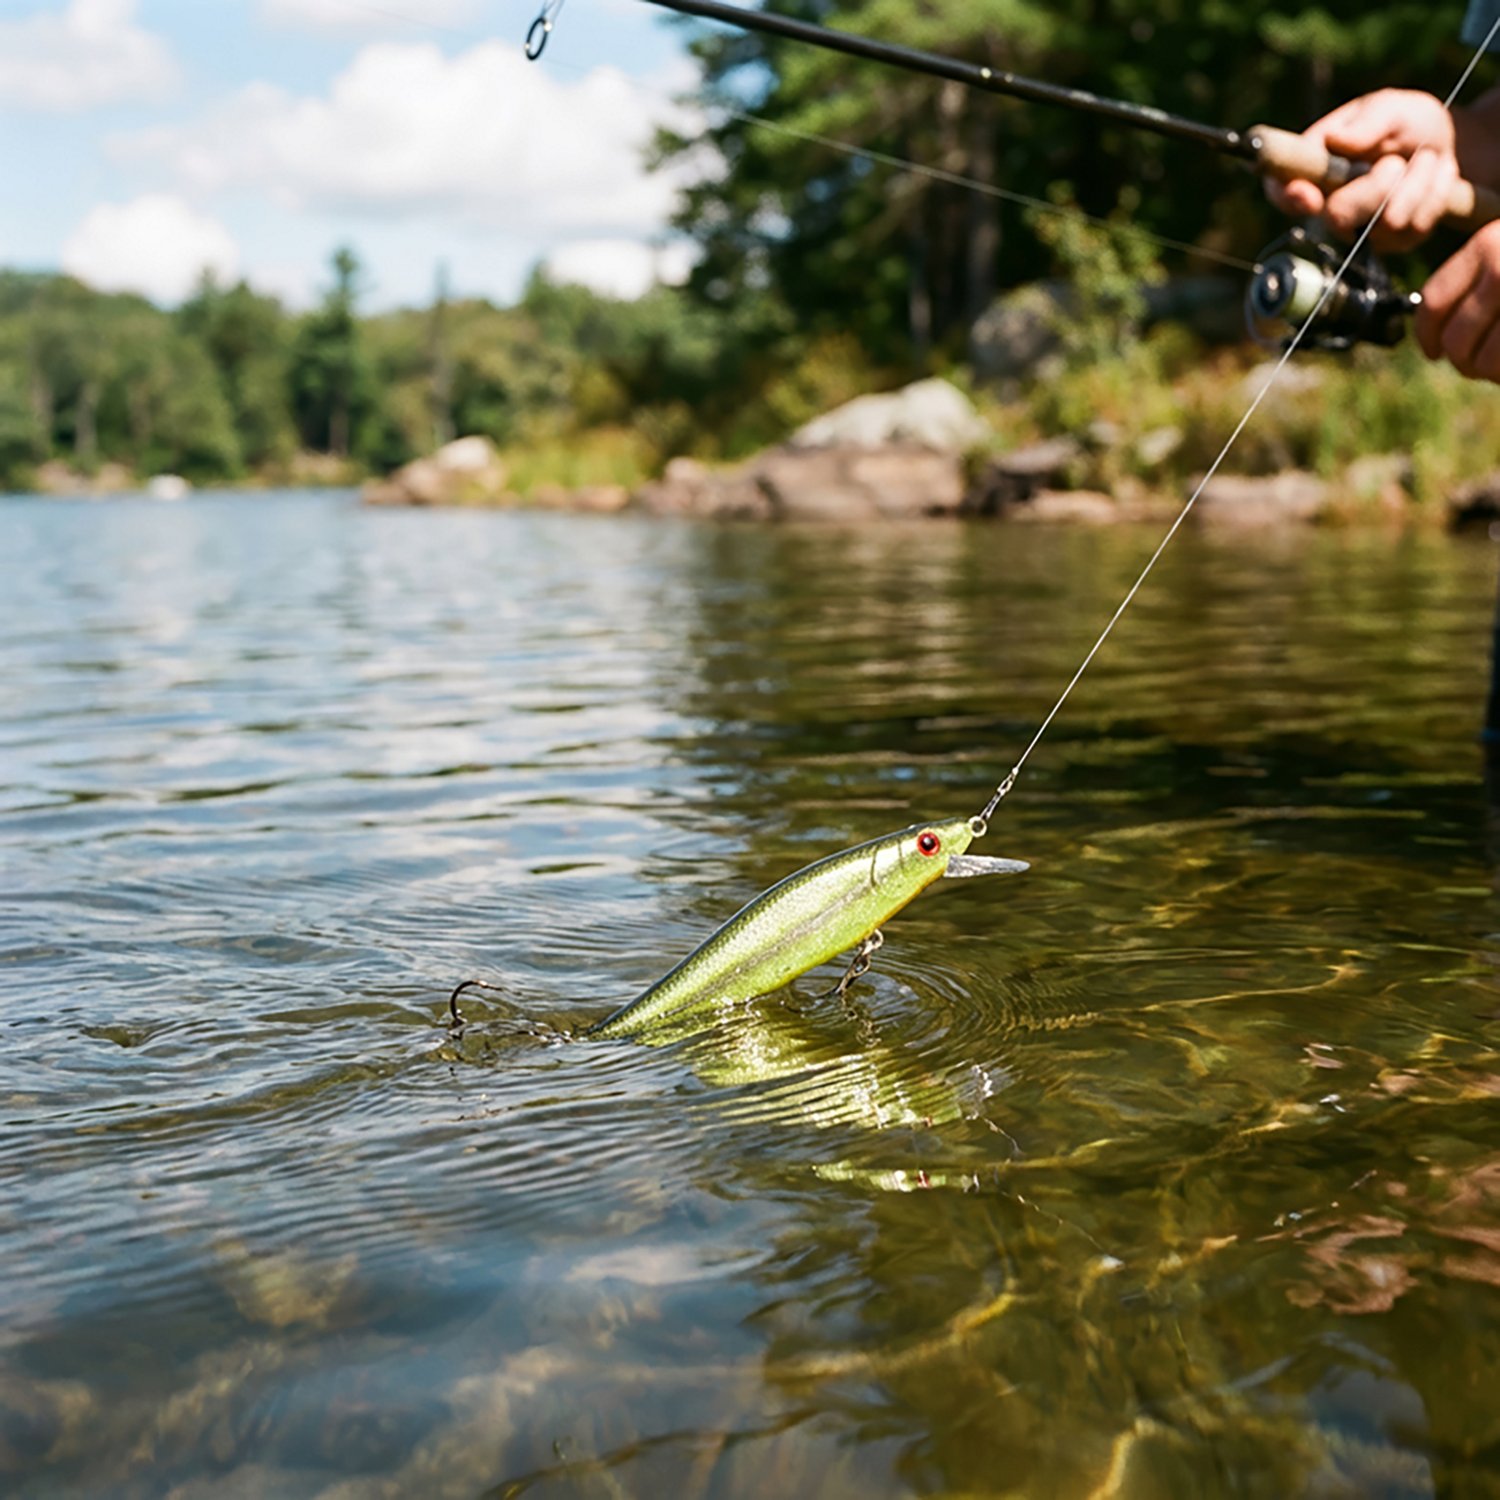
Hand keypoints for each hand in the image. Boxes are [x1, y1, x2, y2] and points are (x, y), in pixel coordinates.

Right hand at [1267, 88, 1458, 249]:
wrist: (1446, 142)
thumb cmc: (1404, 122)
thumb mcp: (1389, 106)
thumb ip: (1367, 121)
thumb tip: (1337, 139)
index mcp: (1314, 168)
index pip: (1281, 190)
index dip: (1288, 197)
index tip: (1308, 195)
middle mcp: (1329, 204)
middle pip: (1337, 216)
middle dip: (1376, 188)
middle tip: (1395, 161)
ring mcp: (1360, 228)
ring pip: (1386, 223)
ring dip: (1416, 182)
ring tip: (1424, 159)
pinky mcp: (1393, 242)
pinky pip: (1415, 228)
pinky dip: (1435, 193)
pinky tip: (1434, 175)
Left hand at [1416, 221, 1499, 381]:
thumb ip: (1478, 280)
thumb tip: (1438, 334)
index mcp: (1487, 246)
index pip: (1433, 301)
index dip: (1427, 335)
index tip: (1433, 352)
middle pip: (1454, 338)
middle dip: (1461, 360)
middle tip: (1476, 364)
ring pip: (1480, 360)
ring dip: (1487, 371)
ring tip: (1498, 364)